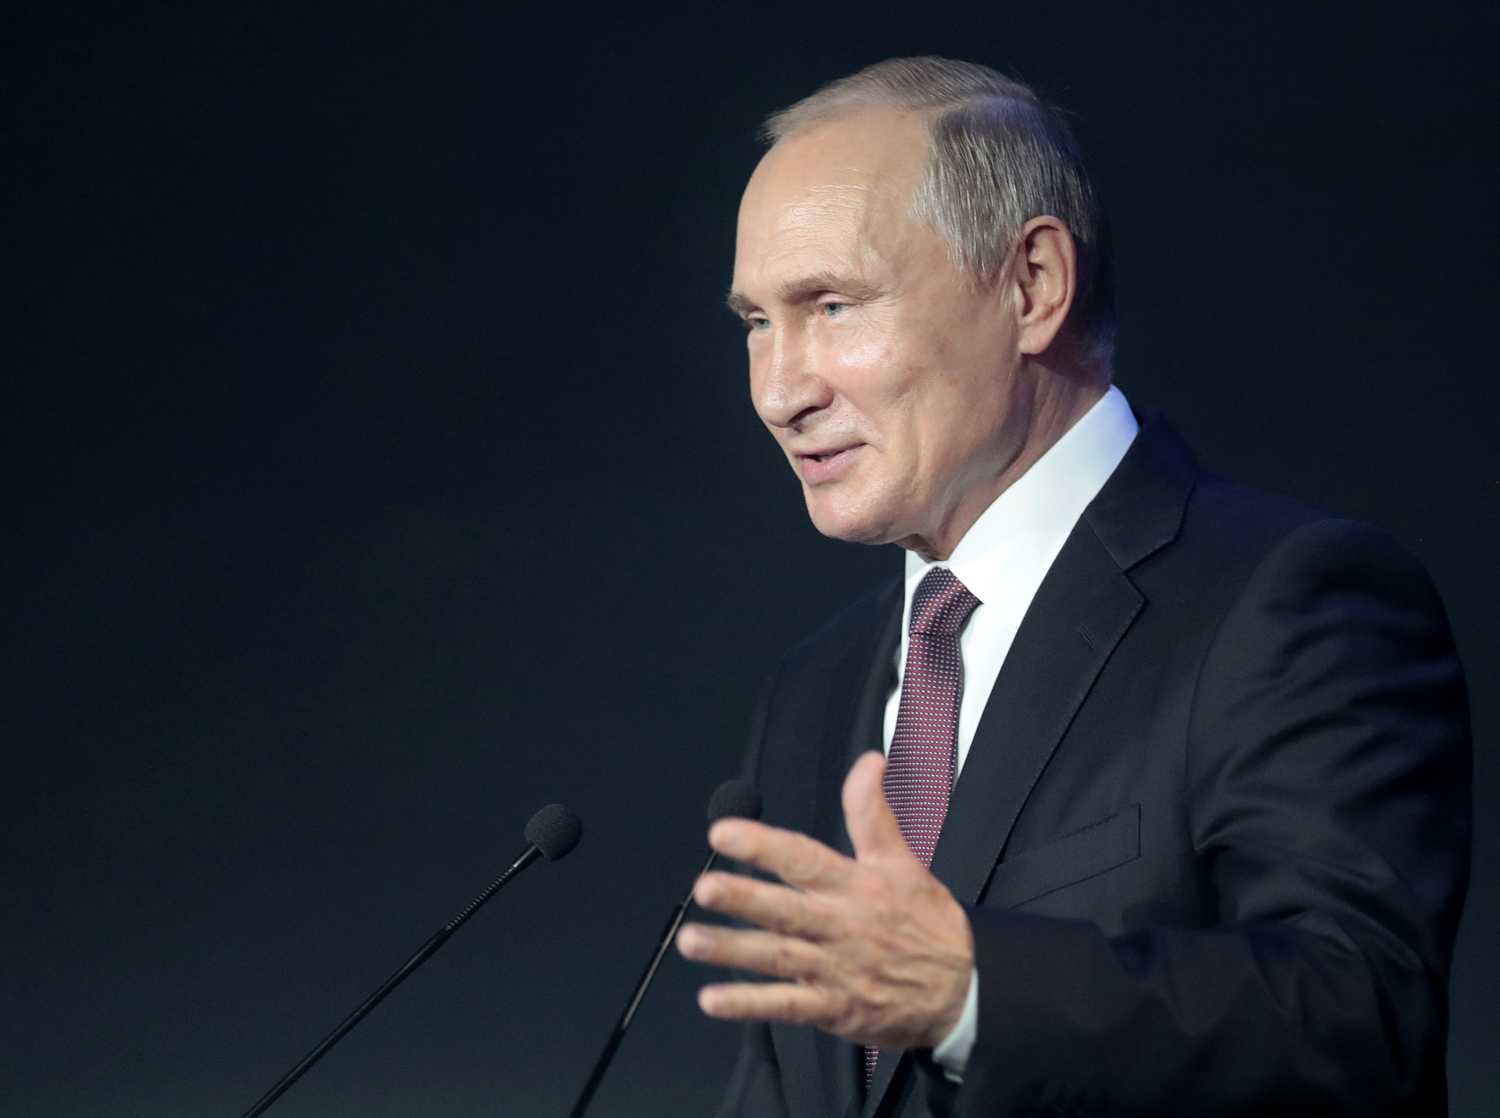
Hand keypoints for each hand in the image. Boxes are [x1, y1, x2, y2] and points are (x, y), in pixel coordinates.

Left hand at [675, 751, 973, 1049]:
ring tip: (691, 941)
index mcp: (856, 887)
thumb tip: (868, 762)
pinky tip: (713, 999)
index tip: (724, 832)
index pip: (805, 859)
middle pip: (787, 910)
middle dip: (744, 899)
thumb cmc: (927, 922)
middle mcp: (842, 926)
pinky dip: (750, 1004)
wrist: (964, 989)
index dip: (764, 844)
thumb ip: (873, 812)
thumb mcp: (903, 861)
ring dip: (732, 951)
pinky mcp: (834, 1008)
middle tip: (704, 888)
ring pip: (778, 957)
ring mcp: (837, 970)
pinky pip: (786, 1006)